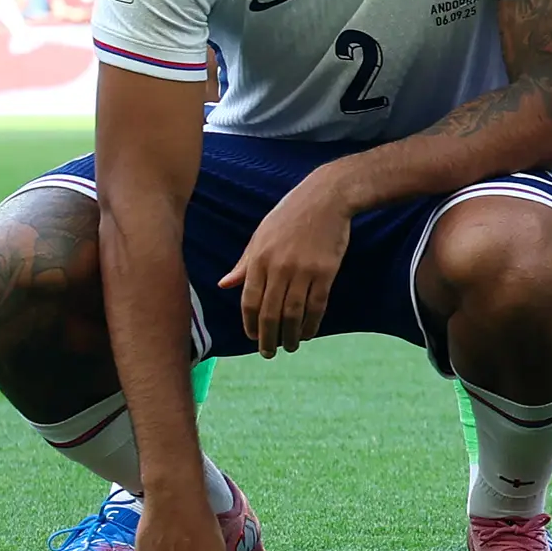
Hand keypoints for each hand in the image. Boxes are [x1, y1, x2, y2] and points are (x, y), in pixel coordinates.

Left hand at [218, 166, 359, 353]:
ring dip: (291, 335)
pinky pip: (317, 304)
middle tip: (269, 353)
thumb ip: (244, 263)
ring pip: (293, 313)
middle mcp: (279, 267)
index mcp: (259, 259)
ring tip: (290, 346)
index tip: (253, 339)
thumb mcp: (260, 236)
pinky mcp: (326, 271)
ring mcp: (303, 270)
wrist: (326, 197)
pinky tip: (309, 332)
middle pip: (270, 313)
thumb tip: (224, 285)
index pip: (250, 302)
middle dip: (268, 338)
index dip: (250, 325)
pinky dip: (313, 322)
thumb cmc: (290, 215)